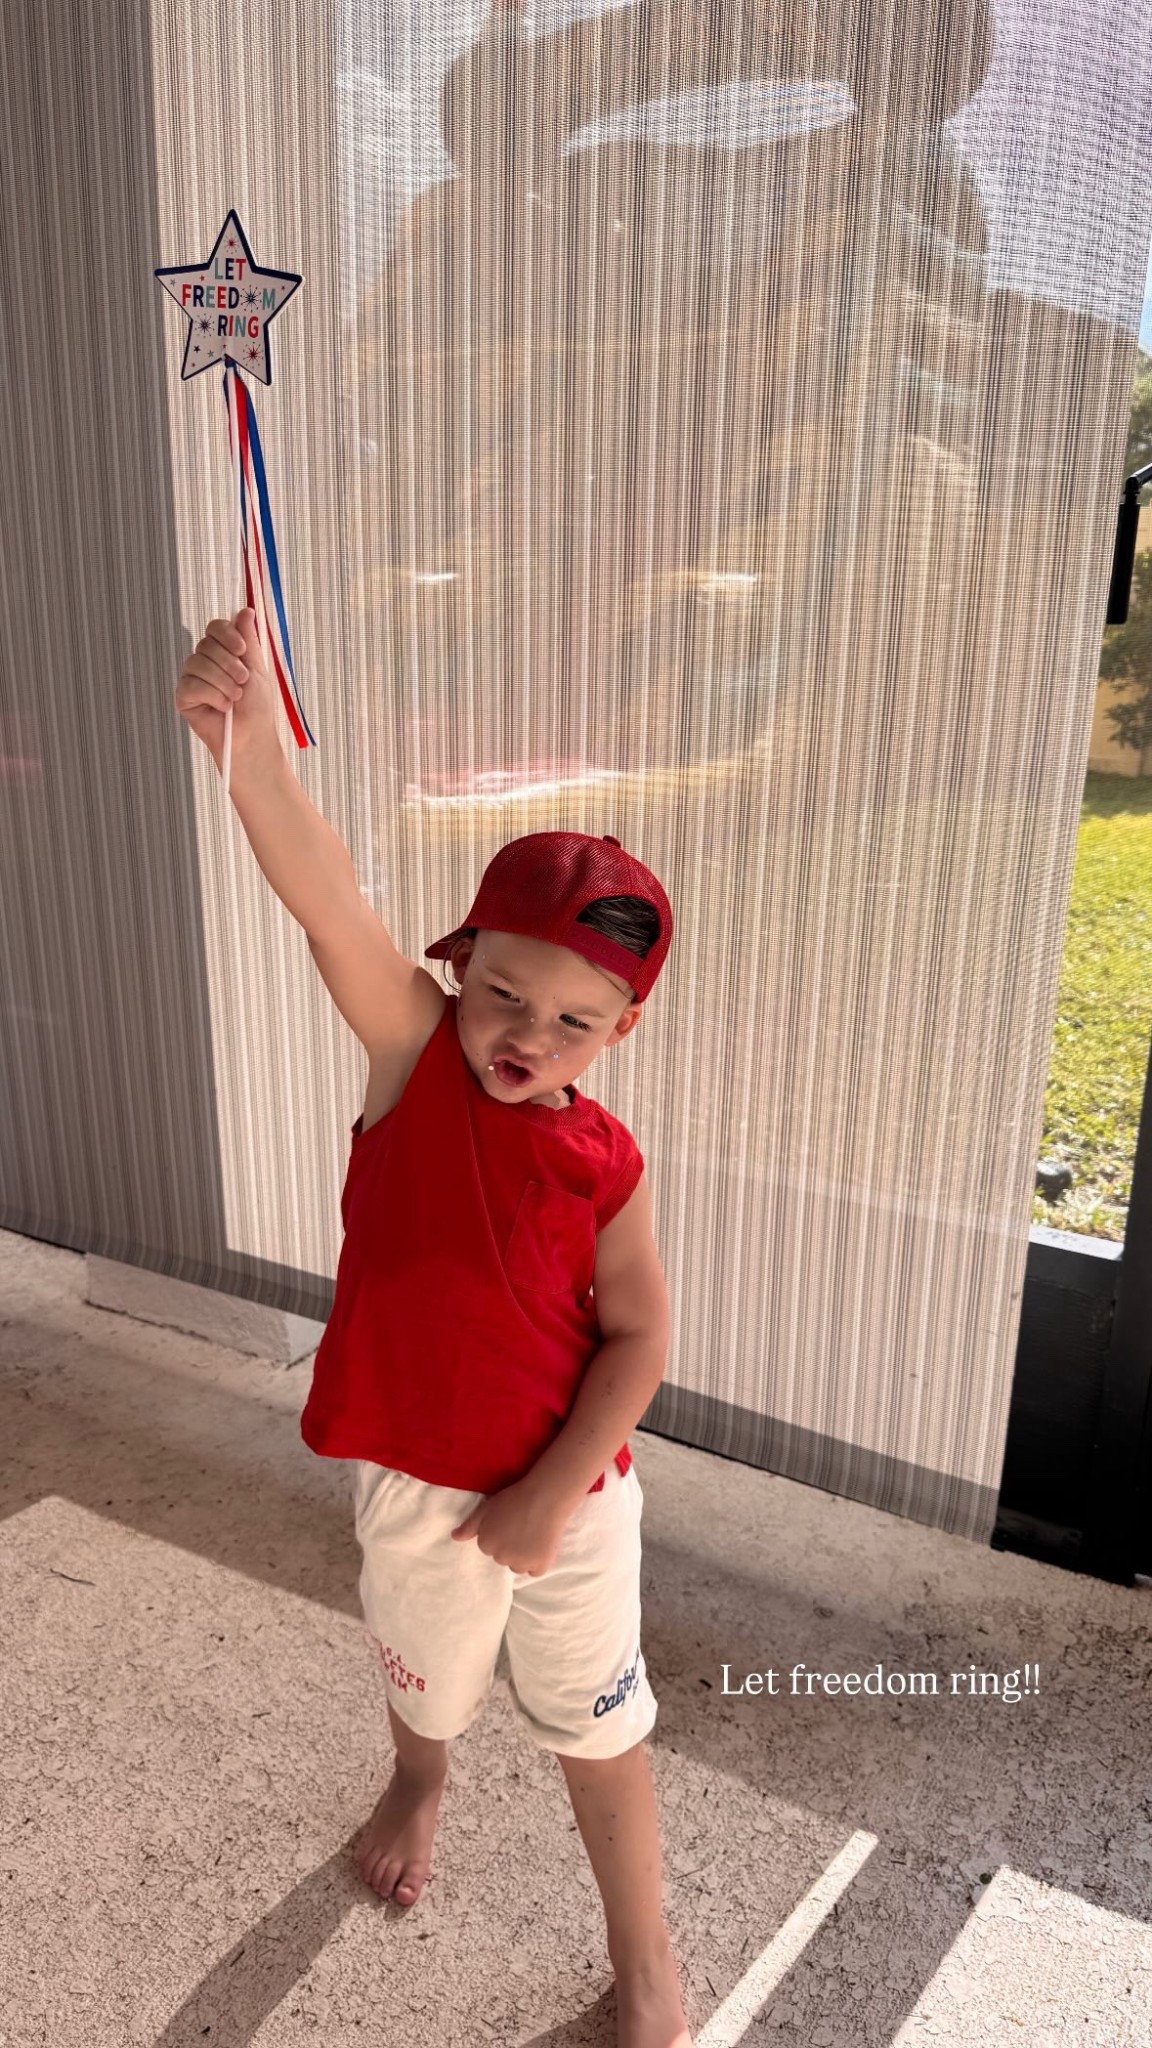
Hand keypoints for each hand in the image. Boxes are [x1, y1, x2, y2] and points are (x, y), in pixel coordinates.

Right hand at [173, 608, 282, 773]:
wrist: (251, 737)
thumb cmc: (257, 707)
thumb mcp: (257, 669)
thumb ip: (248, 640)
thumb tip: (245, 610)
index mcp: (223, 652)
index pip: (215, 628)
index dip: (227, 635)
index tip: (242, 650)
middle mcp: (205, 662)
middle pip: (206, 644)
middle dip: (229, 664)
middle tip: (242, 682)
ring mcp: (192, 678)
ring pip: (197, 663)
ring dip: (223, 682)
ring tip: (234, 699)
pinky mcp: (183, 696)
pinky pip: (191, 684)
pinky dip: (212, 695)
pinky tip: (221, 708)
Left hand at [450, 1477, 573, 1574]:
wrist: (543, 1497)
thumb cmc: (513, 1499)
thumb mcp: (486, 1508)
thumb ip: (469, 1526)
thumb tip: (454, 1537)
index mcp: (486, 1544)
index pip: (490, 1546)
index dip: (501, 1533)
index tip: (510, 1522)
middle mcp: (500, 1558)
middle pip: (504, 1557)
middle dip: (511, 1546)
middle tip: (523, 1526)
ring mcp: (521, 1564)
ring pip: (519, 1565)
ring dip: (524, 1556)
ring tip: (533, 1534)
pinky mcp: (540, 1566)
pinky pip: (536, 1571)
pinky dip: (539, 1562)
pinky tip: (542, 1544)